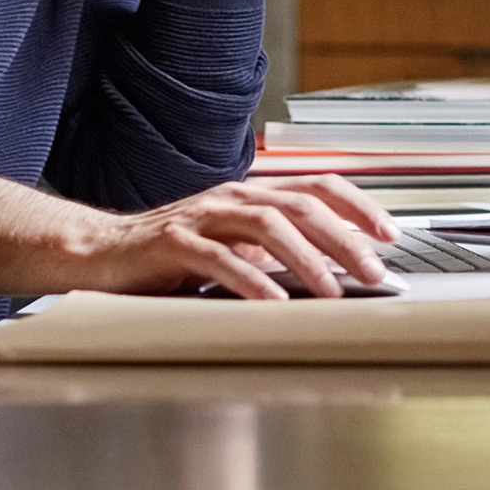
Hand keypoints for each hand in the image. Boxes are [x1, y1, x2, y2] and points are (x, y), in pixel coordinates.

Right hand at [66, 176, 397, 298]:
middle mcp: (232, 197)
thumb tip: (333, 272)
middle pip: (301, 206)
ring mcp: (202, 216)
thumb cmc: (170, 257)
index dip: (357, 206)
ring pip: (267, 226)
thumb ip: (274, 255)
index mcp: (251, 196)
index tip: (390, 234)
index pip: (316, 188)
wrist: (99, 253)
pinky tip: (273, 301)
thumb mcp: (234, 251)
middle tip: (375, 272)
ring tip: (334, 290)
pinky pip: (219, 257)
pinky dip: (250, 278)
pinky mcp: (172, 242)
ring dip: (306, 259)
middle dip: (344, 239)